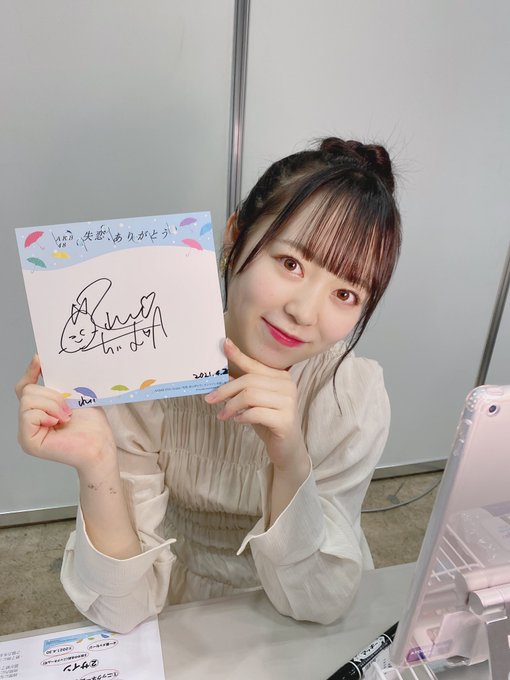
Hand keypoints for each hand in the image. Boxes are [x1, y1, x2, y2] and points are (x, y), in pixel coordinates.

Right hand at [15, 355, 116, 472]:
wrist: (100, 445)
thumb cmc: (92, 424)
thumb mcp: (74, 395)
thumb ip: (59, 383)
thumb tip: (46, 361)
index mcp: (38, 411)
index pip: (24, 388)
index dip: (30, 371)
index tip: (40, 359)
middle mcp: (29, 422)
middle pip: (27, 390)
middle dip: (51, 394)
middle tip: (68, 408)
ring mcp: (26, 432)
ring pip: (28, 399)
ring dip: (52, 404)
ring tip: (66, 416)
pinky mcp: (28, 441)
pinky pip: (29, 414)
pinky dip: (47, 414)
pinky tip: (59, 423)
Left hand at [205, 339, 308, 472]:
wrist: (287, 448)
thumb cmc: (269, 421)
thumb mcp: (254, 402)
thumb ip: (243, 387)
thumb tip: (222, 375)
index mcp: (281, 377)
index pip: (255, 365)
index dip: (238, 355)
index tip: (224, 345)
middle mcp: (288, 386)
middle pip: (249, 380)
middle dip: (226, 390)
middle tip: (210, 400)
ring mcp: (288, 402)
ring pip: (250, 395)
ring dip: (231, 405)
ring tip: (223, 415)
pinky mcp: (285, 420)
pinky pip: (256, 413)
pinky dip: (242, 416)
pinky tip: (238, 420)